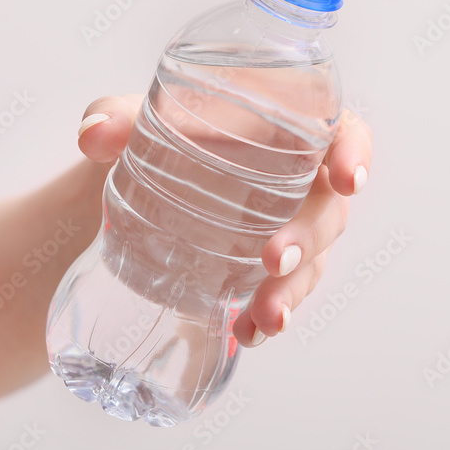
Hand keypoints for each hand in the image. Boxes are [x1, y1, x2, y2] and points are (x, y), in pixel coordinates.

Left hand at [76, 95, 371, 347]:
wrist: (130, 189)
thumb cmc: (157, 136)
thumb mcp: (136, 118)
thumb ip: (119, 116)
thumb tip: (94, 134)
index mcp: (288, 127)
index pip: (343, 131)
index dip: (355, 153)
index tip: (348, 179)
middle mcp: (299, 180)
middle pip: (328, 208)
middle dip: (309, 238)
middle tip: (272, 259)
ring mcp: (288, 228)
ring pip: (312, 261)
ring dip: (292, 291)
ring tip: (264, 319)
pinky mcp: (266, 269)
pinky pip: (283, 293)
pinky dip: (268, 316)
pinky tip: (247, 333)